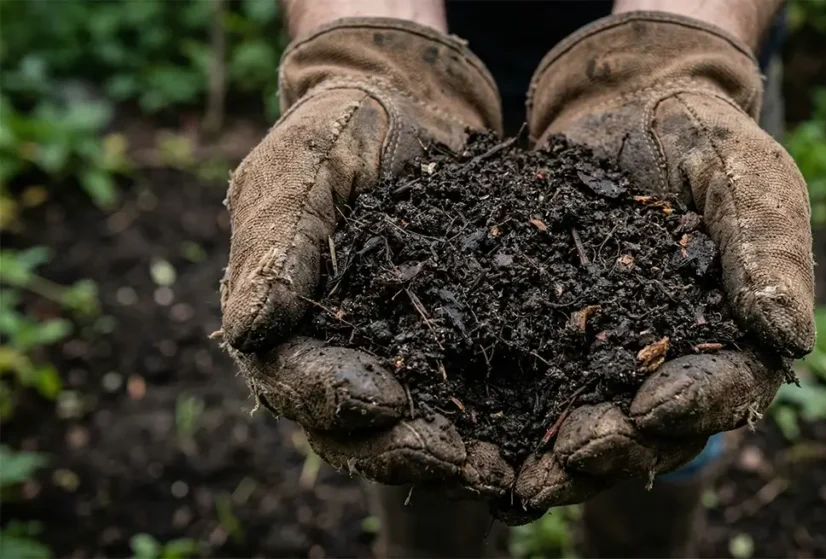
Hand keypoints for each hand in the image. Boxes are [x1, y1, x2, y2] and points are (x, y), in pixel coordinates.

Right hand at [220, 18, 512, 498]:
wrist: (411, 108)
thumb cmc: (340, 131)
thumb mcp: (302, 167)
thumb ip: (277, 242)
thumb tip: (247, 330)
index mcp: (288, 326)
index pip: (300, 381)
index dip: (335, 399)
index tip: (379, 401)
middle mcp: (345, 360)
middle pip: (364, 431)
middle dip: (408, 451)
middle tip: (460, 463)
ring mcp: (407, 361)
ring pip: (427, 430)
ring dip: (465, 459)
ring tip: (511, 472)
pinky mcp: (465, 348)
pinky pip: (485, 397)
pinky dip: (513, 420)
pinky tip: (553, 434)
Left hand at [514, 12, 814, 510]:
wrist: (628, 106)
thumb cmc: (702, 138)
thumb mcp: (744, 177)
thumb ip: (768, 250)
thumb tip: (792, 341)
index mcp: (732, 339)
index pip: (725, 389)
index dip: (692, 405)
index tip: (652, 407)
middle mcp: (666, 365)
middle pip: (646, 430)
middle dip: (609, 449)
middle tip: (567, 461)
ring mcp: (600, 359)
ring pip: (581, 425)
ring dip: (547, 456)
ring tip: (509, 476)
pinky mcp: (544, 341)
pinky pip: (522, 384)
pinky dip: (496, 411)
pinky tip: (460, 427)